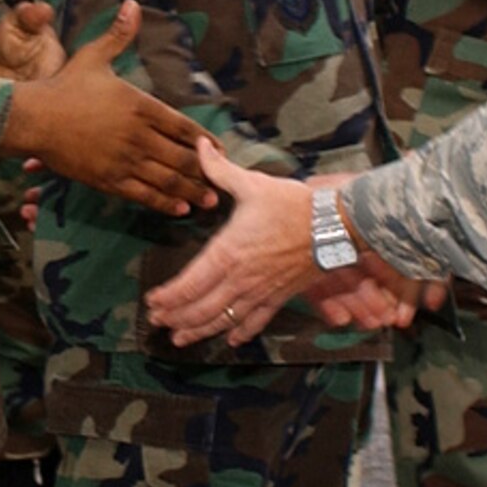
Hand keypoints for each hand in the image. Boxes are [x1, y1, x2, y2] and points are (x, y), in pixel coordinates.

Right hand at [1, 0, 212, 214]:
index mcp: (140, 105)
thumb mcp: (94, 56)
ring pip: (166, 179)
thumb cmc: (63, 87)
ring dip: (191, 190)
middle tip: (224, 181)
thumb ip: (120, 35)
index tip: (221, 150)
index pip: (183, 126)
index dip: (206, 141)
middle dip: (205, 171)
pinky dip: (164, 202)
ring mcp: (124, 159)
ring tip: (208, 200)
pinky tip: (179, 208)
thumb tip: (132, 4)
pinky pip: (143, 194)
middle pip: (181, 157)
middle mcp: (138, 134)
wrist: (32, 118)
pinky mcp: (108, 179)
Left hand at [145, 137, 435, 344]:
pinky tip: (231, 340)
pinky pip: (257, 321)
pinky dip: (241, 333)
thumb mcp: (253, 184)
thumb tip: (200, 146)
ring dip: (200, 331)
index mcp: (228, 252)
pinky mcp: (280, 297)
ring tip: (181, 338)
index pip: (189, 283)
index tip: (152, 301)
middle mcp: (240, 278)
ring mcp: (260, 291)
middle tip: (157, 322)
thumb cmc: (293, 204)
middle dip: (176, 318)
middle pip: (201, 308)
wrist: (335, 225)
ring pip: (224, 319)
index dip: (168, 297)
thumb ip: (221, 170)